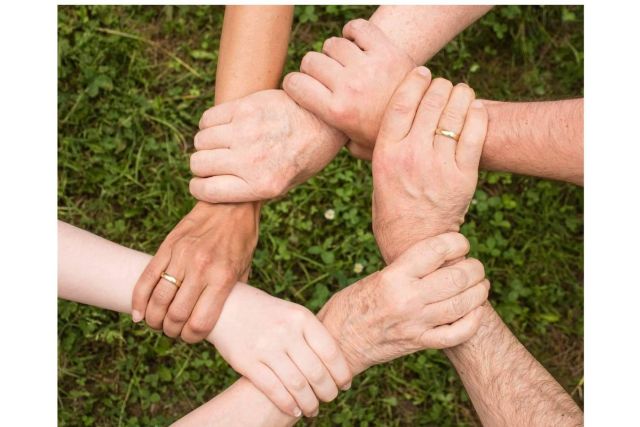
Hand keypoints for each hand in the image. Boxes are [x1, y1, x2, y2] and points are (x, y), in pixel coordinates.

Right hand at [131, 201, 258, 342]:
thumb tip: (222, 319)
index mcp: (222, 278)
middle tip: (173, 331)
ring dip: (154, 319)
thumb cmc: (241, 239)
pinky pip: (146, 278)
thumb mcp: (245, 269)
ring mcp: (181, 256)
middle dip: (172, 331)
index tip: (191, 337)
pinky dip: (138, 300)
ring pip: (158, 299)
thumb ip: (231, 294)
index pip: (199, 322)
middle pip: (175, 315)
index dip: (192, 338)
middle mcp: (201, 269)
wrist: (231, 203)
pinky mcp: (167, 246)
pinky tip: (139, 313)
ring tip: (158, 323)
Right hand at [189, 89, 346, 202]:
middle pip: (198, 164)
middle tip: (215, 162)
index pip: (206, 191)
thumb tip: (216, 191)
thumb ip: (252, 190)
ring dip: (206, 144)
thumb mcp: (285, 185)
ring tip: (221, 143)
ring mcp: (246, 132)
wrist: (325, 121)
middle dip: (202, 166)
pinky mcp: (245, 108)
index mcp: (261, 185)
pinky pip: (208, 118)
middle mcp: (251, 160)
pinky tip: (224, 127)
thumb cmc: (304, 156)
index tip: (204, 182)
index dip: (200, 187)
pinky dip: (209, 124)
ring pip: (200, 140)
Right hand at [211, 283, 351, 417]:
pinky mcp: (247, 362)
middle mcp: (286, 332)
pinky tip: (295, 410)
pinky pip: (273, 389)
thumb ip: (312, 335)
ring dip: (310, 403)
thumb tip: (337, 365)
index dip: (341, 373)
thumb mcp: (293, 314)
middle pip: (316, 372)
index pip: (331, 352)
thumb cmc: (268, 314)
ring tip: (313, 410)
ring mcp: (266, 347)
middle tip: (330, 399)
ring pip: (297, 385)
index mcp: (301, 318)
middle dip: (328, 392)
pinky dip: (288, 404)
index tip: (345, 385)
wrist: (227, 306)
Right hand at [283, 19, 414, 159]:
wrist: (427, 119)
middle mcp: (349, 87)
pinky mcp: (386, 50)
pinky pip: (358, 28)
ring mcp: (368, 67)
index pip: (295, 84)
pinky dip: (353, 32)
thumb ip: (336, 141)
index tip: (300, 86)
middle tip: (325, 76)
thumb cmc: (388, 135)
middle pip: (311, 60)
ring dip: (334, 52)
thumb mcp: (358, 147)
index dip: (294, 84)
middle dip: (313, 68)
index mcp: (337, 112)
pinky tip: (356, 43)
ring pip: (332, 44)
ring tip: (344, 62)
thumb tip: (317, 139)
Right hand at [318, 233, 488, 374]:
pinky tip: (475, 311)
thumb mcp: (376, 277)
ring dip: (479, 291)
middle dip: (474, 268)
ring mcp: (416, 324)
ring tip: (480, 285)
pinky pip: (457, 334)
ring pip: (463, 304)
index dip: (457, 242)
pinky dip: (473, 321)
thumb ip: (407, 269)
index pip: (436, 250)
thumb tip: (440, 258)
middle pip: (457, 277)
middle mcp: (407, 299)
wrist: (338, 342)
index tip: (461, 243)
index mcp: (393, 277)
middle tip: (475, 266)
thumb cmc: (353, 304)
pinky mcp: (419, 343)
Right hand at [372, 67, 487, 262]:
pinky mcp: (463, 176)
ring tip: (461, 92)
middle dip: (440, 86)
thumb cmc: (392, 207)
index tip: (422, 71)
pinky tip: (475, 108)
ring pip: (454, 113)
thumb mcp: (377, 174)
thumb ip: (380, 146)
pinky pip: (475, 134)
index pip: (401, 103)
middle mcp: (412, 156)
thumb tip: (379, 117)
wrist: (414, 242)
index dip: (414, 81)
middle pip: (431, 102)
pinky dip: (477, 115)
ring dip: (460, 95)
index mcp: (386, 153)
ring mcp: (439, 165)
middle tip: (443, 85)